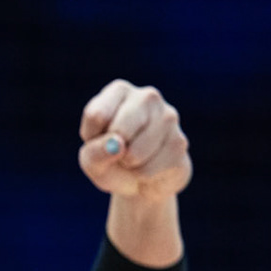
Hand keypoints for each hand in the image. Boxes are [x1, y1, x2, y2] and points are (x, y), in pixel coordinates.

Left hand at [78, 81, 190, 202]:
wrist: (142, 179)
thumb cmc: (109, 160)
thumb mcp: (91, 158)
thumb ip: (94, 152)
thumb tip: (117, 145)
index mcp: (119, 91)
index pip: (96, 115)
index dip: (91, 137)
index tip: (97, 138)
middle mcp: (147, 97)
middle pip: (119, 130)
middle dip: (113, 150)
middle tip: (117, 150)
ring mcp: (168, 117)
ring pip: (135, 153)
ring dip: (128, 165)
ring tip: (133, 159)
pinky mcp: (179, 142)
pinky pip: (150, 169)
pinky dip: (142, 175)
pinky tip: (148, 164)